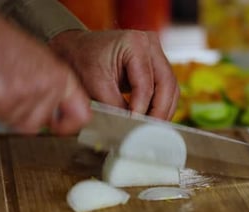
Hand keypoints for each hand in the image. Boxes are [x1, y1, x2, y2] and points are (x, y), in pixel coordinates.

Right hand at [0, 0, 90, 134]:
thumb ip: (49, 92)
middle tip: (5, 99)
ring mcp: (32, 91)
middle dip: (17, 117)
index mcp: (63, 77)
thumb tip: (50, 121)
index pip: (81, 115)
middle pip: (37, 125)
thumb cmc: (3, 45)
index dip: (66, 127)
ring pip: (16, 123)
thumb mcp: (40, 66)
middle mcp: (52, 84)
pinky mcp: (9, 96)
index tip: (54, 128)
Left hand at [49, 30, 178, 119]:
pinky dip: (160, 104)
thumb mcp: (96, 86)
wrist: (78, 49)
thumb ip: (116, 106)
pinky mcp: (156, 63)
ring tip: (151, 128)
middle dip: (159, 111)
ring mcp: (156, 52)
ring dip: (163, 109)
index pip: (145, 83)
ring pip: (170, 86)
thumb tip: (132, 127)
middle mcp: (150, 44)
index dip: (142, 108)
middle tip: (150, 131)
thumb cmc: (83, 62)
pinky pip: (165, 86)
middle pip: (166, 83)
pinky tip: (152, 118)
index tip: (135, 125)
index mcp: (134, 43)